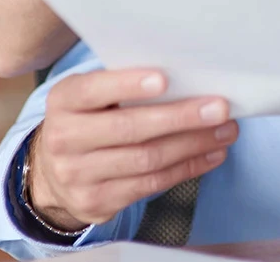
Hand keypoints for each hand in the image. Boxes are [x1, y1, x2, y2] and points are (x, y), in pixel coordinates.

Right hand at [27, 69, 237, 229]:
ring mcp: (78, 175)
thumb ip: (123, 85)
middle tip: (220, 108)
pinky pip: (151, 184)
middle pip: (129, 128)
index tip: (165, 79)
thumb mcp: (92, 96)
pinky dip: (187, 168)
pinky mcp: (97, 202)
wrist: (53, 172)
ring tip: (226, 131)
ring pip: (146, 160)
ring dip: (193, 145)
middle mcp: (64, 139)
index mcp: (63, 101)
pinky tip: (212, 155)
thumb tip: (187, 75)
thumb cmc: (89, 119)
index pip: (93, 90)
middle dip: (180, 118)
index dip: (128, 85)